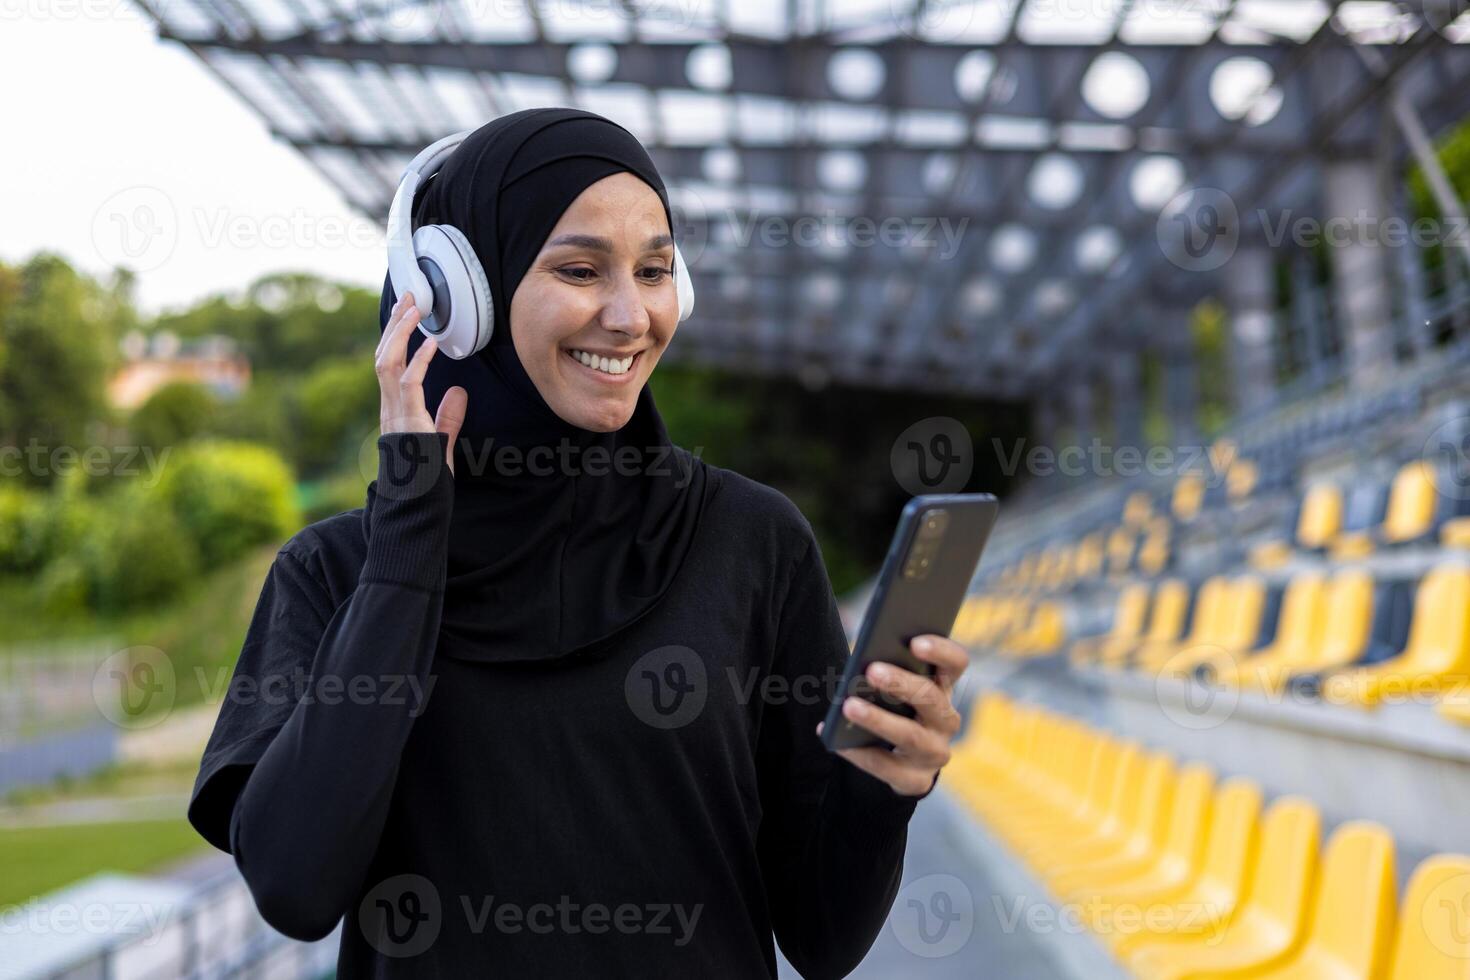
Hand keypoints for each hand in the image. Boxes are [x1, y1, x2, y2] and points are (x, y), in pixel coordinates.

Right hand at [376, 290, 466, 473]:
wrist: (416, 506)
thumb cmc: (427, 479)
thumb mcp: (441, 442)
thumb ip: (448, 417)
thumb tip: (458, 391)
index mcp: (395, 410)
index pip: (389, 364)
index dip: (396, 337)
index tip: (407, 313)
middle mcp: (389, 408)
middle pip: (383, 355)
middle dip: (395, 324)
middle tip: (409, 297)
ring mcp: (394, 414)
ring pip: (387, 363)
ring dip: (400, 334)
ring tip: (415, 309)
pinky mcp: (405, 422)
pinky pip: (408, 385)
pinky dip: (418, 362)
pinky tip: (431, 344)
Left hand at [815, 634, 966, 796]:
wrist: (901, 764)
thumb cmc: (893, 710)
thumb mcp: (895, 690)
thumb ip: (886, 672)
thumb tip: (860, 666)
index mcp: (943, 687)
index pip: (956, 663)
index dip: (941, 651)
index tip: (915, 642)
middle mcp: (946, 720)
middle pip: (932, 698)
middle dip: (902, 684)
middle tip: (871, 670)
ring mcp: (935, 752)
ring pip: (911, 736)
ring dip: (879, 720)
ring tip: (849, 706)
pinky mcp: (917, 780)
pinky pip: (887, 767)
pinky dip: (859, 754)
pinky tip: (837, 741)